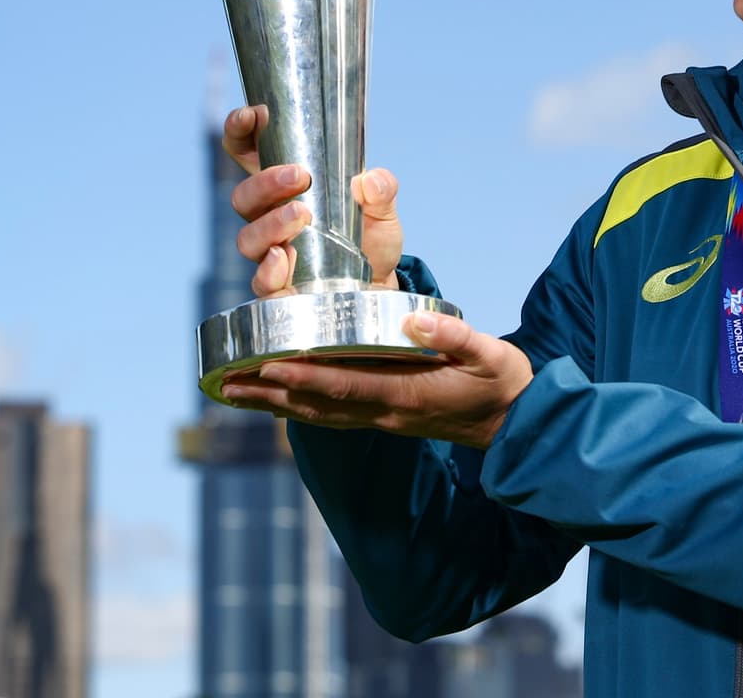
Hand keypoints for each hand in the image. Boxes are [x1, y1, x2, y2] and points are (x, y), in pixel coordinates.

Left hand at [220, 311, 533, 449]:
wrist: (518, 425)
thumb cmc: (504, 384)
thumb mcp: (490, 354)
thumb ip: (454, 335)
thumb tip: (415, 317)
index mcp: (406, 394)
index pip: (342, 385)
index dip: (301, 376)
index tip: (264, 363)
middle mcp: (386, 412)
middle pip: (316, 404)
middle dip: (269, 392)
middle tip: (223, 382)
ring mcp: (384, 418)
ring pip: (318, 413)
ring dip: (274, 403)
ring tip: (233, 391)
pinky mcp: (385, 416)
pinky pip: (331, 415)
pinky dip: (298, 408)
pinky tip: (277, 399)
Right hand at [223, 104, 404, 295]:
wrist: (378, 282)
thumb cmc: (369, 235)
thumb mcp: (382, 207)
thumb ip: (381, 190)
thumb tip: (370, 181)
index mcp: (285, 185)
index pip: (246, 151)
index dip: (240, 130)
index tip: (253, 115)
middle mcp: (269, 216)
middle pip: (243, 195)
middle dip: (264, 182)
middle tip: (299, 176)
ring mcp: (270, 251)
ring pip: (247, 237)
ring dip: (270, 224)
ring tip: (301, 216)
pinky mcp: (279, 285)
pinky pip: (260, 281)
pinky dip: (269, 271)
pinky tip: (284, 260)